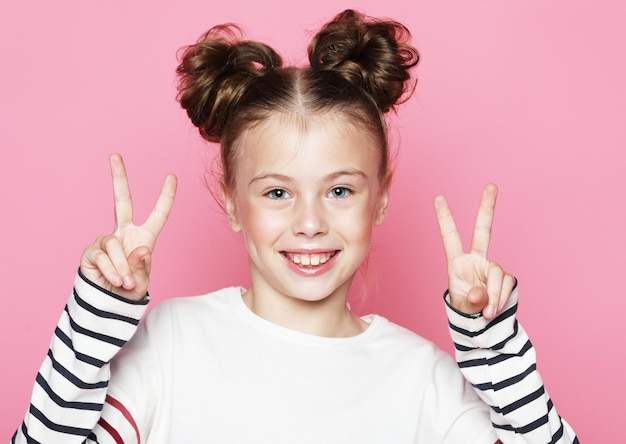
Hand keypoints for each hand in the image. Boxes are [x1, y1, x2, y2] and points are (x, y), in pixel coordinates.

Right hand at [80, 153, 177, 299]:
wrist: (108, 305)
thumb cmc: (128, 290)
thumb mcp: (141, 281)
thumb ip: (142, 266)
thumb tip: (140, 249)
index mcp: (143, 238)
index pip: (158, 214)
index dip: (166, 197)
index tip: (172, 176)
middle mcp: (124, 233)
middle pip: (121, 200)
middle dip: (118, 177)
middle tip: (114, 155)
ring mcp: (106, 240)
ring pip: (114, 244)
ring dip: (121, 267)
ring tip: (125, 282)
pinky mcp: (91, 251)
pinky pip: (102, 256)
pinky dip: (111, 270)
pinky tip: (114, 280)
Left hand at [433, 184, 514, 319]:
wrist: (484, 325)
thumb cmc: (467, 311)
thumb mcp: (464, 306)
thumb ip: (472, 300)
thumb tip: (483, 295)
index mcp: (457, 262)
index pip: (450, 237)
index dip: (444, 218)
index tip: (438, 197)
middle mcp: (476, 260)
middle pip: (483, 230)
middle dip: (487, 208)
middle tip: (491, 185)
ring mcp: (492, 267)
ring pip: (497, 273)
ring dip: (493, 294)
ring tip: (486, 312)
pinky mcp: (507, 278)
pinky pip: (507, 284)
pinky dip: (501, 298)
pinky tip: (494, 309)